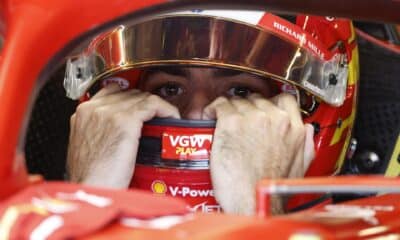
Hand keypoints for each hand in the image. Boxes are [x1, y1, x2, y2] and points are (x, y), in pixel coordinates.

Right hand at [67, 84, 179, 187]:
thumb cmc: (91, 179)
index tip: (143, 110)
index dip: (131, 101)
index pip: (112, 92)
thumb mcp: (89, 149)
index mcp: (83, 113)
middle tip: (158, 117)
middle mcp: (94, 108)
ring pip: (142, 97)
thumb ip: (101, 134)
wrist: (91, 190)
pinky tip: (172, 118)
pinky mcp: (125, 120)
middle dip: (145, 104)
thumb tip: (119, 133)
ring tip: (167, 119)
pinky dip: (166, 109)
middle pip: (129, 94)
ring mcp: (109, 112)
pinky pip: (153, 104)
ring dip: (157, 107)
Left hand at [203, 93, 313, 214]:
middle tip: (239, 119)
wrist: (254, 202)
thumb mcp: (301, 167)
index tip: (260, 107)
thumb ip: (305, 145)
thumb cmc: (270, 190)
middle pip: (258, 100)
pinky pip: (220, 105)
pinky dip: (214, 108)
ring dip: (231, 109)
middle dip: (248, 108)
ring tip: (223, 120)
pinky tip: (211, 115)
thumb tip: (306, 131)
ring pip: (238, 101)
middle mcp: (275, 119)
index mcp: (294, 129)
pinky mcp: (232, 123)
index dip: (269, 103)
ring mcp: (252, 119)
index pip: (284, 99)